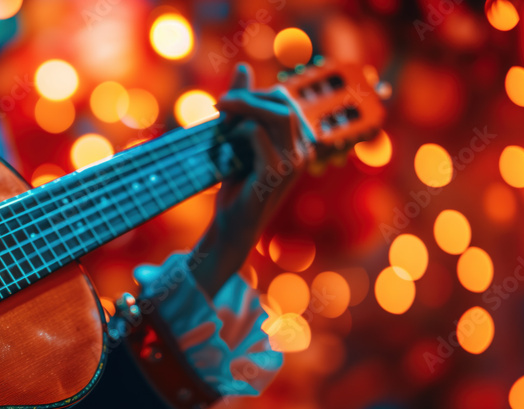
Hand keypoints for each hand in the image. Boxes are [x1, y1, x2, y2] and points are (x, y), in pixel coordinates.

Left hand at [191, 63, 312, 296]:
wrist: (231, 226)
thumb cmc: (236, 185)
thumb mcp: (239, 141)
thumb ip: (244, 106)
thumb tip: (242, 67)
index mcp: (300, 143)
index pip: (285, 101)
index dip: (255, 95)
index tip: (227, 103)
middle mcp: (304, 151)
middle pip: (283, 104)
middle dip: (249, 98)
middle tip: (220, 104)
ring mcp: (293, 163)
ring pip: (275, 115)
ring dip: (243, 109)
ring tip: (220, 115)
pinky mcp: (275, 173)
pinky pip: (257, 135)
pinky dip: (238, 132)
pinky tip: (226, 144)